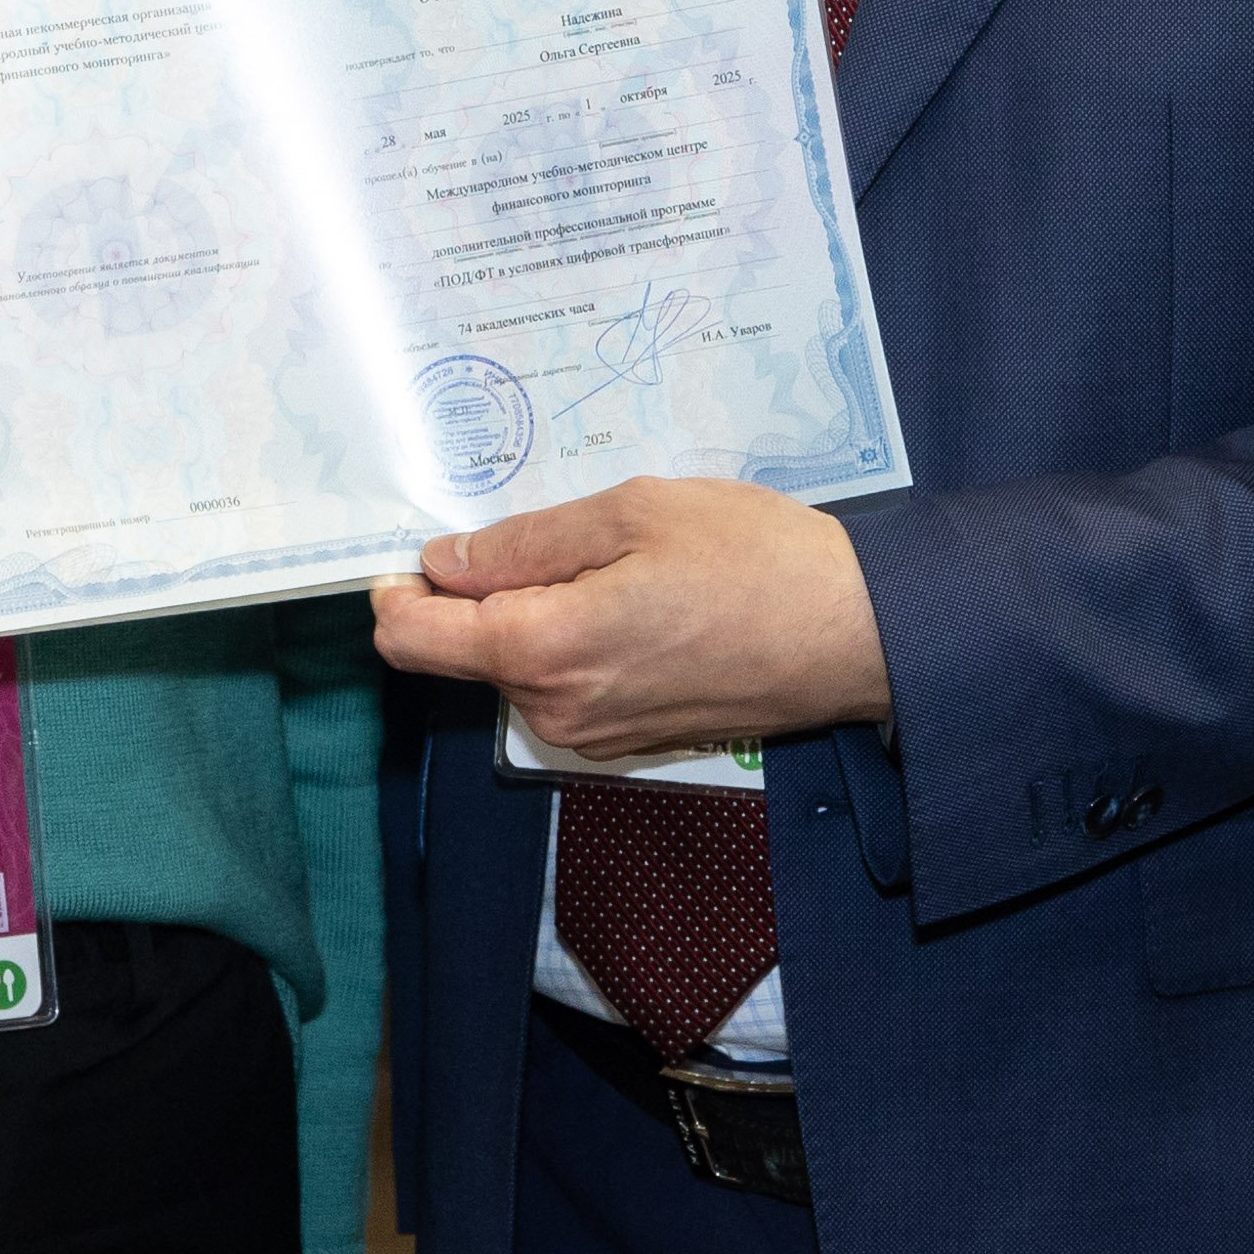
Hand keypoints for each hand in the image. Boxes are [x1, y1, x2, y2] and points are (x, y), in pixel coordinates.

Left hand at [364, 478, 888, 762]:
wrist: (857, 636)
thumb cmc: (755, 559)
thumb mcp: (633, 512)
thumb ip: (524, 542)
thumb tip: (443, 562)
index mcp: (541, 648)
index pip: (410, 638)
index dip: (396, 590)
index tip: (421, 547)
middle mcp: (553, 709)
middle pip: (463, 651)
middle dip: (483, 594)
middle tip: (558, 533)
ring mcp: (591, 735)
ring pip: (516, 666)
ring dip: (537, 615)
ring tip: (617, 562)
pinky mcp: (627, 741)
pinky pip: (565, 686)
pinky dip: (576, 643)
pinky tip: (640, 602)